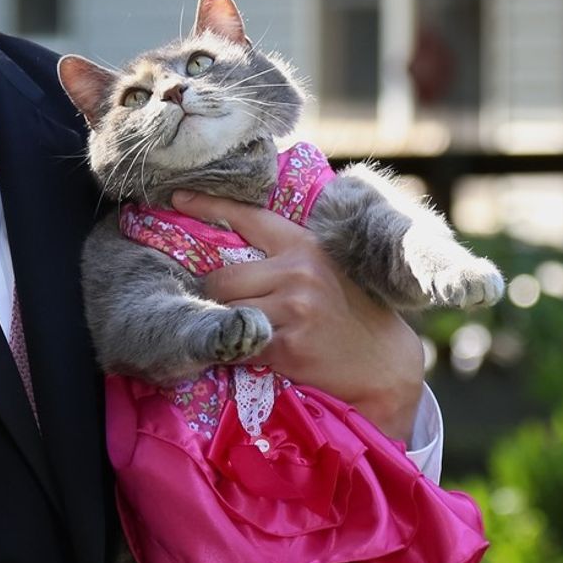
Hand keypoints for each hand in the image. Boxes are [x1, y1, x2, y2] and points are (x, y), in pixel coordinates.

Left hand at [170, 191, 425, 441]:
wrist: (385, 365)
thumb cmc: (350, 313)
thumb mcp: (324, 269)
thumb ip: (285, 257)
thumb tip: (227, 244)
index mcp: (304, 246)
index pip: (248, 217)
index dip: (208, 206)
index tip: (177, 196)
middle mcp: (298, 272)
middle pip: (221, 277)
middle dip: (212, 294)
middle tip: (215, 306)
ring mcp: (294, 309)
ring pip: (225, 311)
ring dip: (220, 323)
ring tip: (232, 329)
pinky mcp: (288, 346)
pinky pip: (237, 343)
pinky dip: (231, 349)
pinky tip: (240, 352)